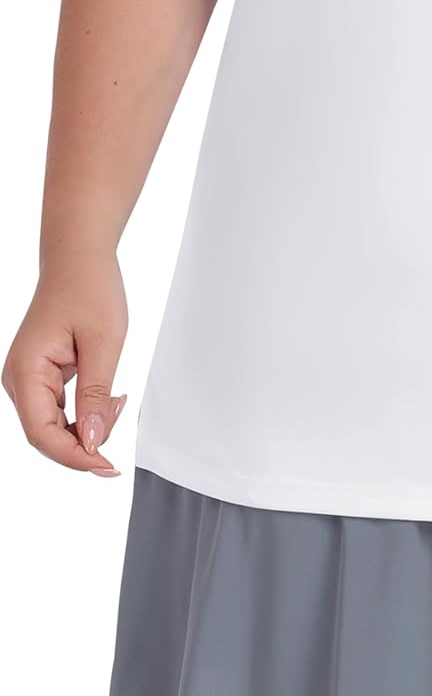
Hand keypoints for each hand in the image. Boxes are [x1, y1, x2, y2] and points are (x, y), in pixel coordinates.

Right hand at [2, 253, 128, 475]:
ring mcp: (28, 377)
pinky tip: (108, 399)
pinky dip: (84, 411)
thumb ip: (95, 396)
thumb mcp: (103, 343)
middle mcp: (19, 378)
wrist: (80, 257)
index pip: (42, 435)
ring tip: (117, 400)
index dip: (74, 457)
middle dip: (84, 441)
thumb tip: (92, 442)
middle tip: (120, 419)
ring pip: (54, 424)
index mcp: (25, 372)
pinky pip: (59, 407)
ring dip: (87, 425)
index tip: (106, 465)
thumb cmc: (89, 288)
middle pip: (46, 435)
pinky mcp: (42, 374)